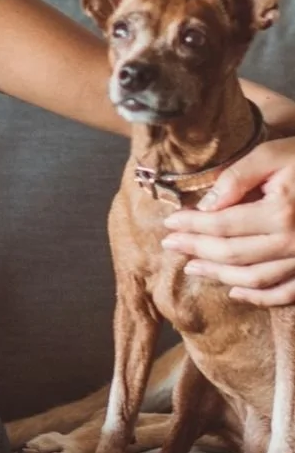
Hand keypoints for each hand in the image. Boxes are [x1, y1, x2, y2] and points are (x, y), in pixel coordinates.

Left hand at [162, 137, 294, 305]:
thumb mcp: (273, 154)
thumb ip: (237, 177)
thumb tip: (206, 205)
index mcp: (280, 212)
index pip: (222, 224)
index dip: (191, 225)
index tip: (169, 223)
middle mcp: (293, 242)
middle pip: (233, 254)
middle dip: (197, 250)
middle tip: (170, 245)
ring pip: (254, 279)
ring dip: (219, 276)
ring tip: (193, 267)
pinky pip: (285, 294)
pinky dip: (259, 298)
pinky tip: (235, 292)